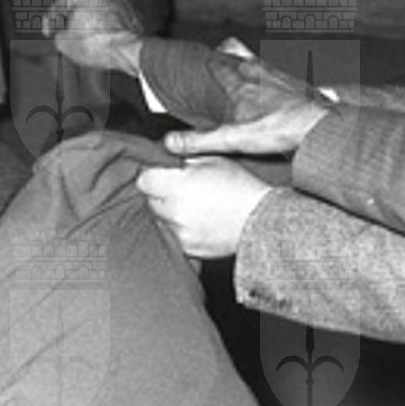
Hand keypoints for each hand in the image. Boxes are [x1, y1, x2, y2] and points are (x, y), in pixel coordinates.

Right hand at [45, 0, 143, 74]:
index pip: (60, 4)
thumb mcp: (64, 43)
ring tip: (85, 43)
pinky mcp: (133, 14)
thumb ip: (58, 35)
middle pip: (81, 6)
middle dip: (73, 22)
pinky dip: (105, 30)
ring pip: (98, 13)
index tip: (49, 32)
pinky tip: (101, 43)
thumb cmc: (100, 43)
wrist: (128, 51)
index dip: (50, 22)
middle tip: (66, 37)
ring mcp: (121, 1)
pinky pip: (113, 21)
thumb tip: (62, 38)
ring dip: (90, 26)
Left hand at [137, 161, 271, 259]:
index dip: (153, 176)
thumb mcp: (213, 160)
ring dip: (171, 214)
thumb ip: (184, 158)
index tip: (162, 176)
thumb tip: (166, 156)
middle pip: (151, 201)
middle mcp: (174, 211)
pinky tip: (200, 222)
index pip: (144, 181)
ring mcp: (179, 233)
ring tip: (196, 207)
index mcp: (177, 186)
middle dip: (162, 194)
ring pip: (161, 220)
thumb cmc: (239, 187)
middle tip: (184, 190)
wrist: (260, 220)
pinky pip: (174, 236)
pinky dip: (181, 230)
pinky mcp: (187, 248)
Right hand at [164, 54, 329, 155]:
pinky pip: (277, 72)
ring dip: (247, 61)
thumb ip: (199, 140)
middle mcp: (257, 73)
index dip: (207, 62)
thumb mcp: (232, 138)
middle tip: (217, 55)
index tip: (200, 59)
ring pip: (257, 59)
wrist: (317, 125)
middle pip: (236, 54)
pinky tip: (273, 88)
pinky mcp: (295, 83)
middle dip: (224, 54)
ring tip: (242, 68)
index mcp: (239, 84)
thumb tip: (169, 142)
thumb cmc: (279, 129)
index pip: (217, 65)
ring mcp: (278, 75)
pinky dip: (270, 75)